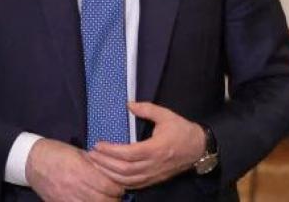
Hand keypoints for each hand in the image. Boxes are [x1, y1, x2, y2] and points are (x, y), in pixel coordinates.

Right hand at [26, 138, 124, 200]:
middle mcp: (74, 186)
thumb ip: (95, 164)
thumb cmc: (56, 153)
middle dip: (113, 199)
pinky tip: (91, 201)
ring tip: (105, 199)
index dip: (117, 188)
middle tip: (115, 195)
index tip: (120, 186)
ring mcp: (67, 198)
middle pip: (103, 201)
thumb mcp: (78, 153)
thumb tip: (113, 172)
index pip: (107, 186)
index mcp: (80, 170)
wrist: (32, 161)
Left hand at [87, 101, 205, 188]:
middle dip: (105, 163)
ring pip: (127, 180)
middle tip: (90, 155)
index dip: (111, 151)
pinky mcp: (154, 180)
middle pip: (124, 169)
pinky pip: (134, 185)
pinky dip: (119, 181)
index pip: (129, 153)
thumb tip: (129, 104)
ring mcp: (154, 175)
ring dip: (109, 174)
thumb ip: (147, 109)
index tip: (98, 144)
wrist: (198, 149)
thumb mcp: (166, 115)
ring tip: (96, 164)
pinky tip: (109, 175)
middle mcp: (153, 164)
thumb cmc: (181, 130)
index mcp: (156, 148)